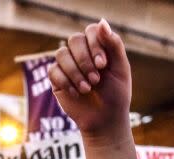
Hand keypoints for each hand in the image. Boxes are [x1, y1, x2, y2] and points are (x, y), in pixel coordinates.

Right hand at [49, 20, 131, 135]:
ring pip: (61, 54)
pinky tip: (77, 93)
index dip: (95, 45)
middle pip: (74, 40)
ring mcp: (68, 65)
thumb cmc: (116, 95)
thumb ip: (114, 45)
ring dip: (75, 72)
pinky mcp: (57, 79)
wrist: (105, 121)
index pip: (90, 31)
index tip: (103, 65)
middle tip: (96, 80)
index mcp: (99, 47)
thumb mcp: (121, 69)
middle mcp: (82, 53)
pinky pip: (53, 70)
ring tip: (87, 89)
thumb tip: (101, 22)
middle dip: (85, 60)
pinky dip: (66, 82)